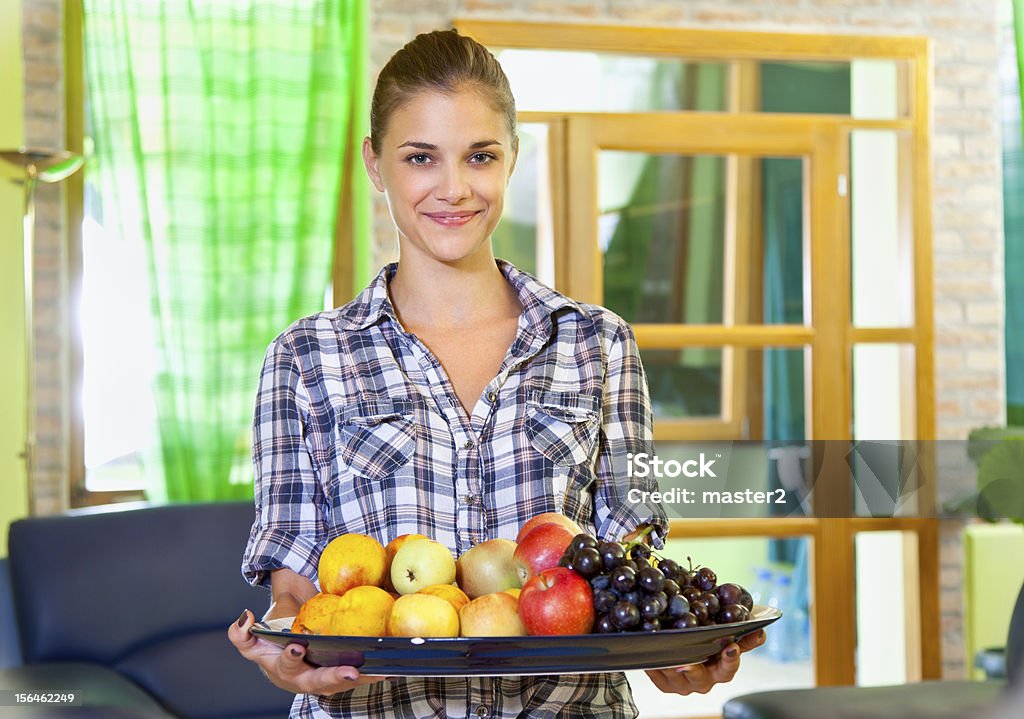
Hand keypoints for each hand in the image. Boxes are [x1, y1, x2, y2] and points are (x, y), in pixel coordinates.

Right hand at [227, 609, 388, 695]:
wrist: (290, 644)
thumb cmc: (274, 639)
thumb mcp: (254, 637)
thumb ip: (242, 634)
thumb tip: (245, 619)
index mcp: (282, 669)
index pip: (285, 665)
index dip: (290, 658)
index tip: (297, 647)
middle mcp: (304, 679)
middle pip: (319, 681)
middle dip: (334, 677)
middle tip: (350, 671)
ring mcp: (324, 679)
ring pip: (342, 682)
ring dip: (361, 679)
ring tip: (378, 672)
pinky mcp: (341, 675)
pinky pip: (357, 678)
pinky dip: (373, 675)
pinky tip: (390, 670)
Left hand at [645, 629, 765, 694]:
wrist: (675, 647)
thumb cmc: (703, 640)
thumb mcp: (721, 633)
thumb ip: (740, 630)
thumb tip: (758, 625)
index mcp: (722, 667)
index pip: (731, 666)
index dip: (732, 658)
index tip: (731, 646)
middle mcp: (706, 679)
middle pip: (703, 678)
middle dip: (696, 670)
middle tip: (689, 663)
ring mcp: (686, 684)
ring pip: (679, 677)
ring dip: (673, 665)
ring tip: (668, 656)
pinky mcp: (666, 684)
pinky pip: (660, 677)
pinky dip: (656, 666)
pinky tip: (653, 655)